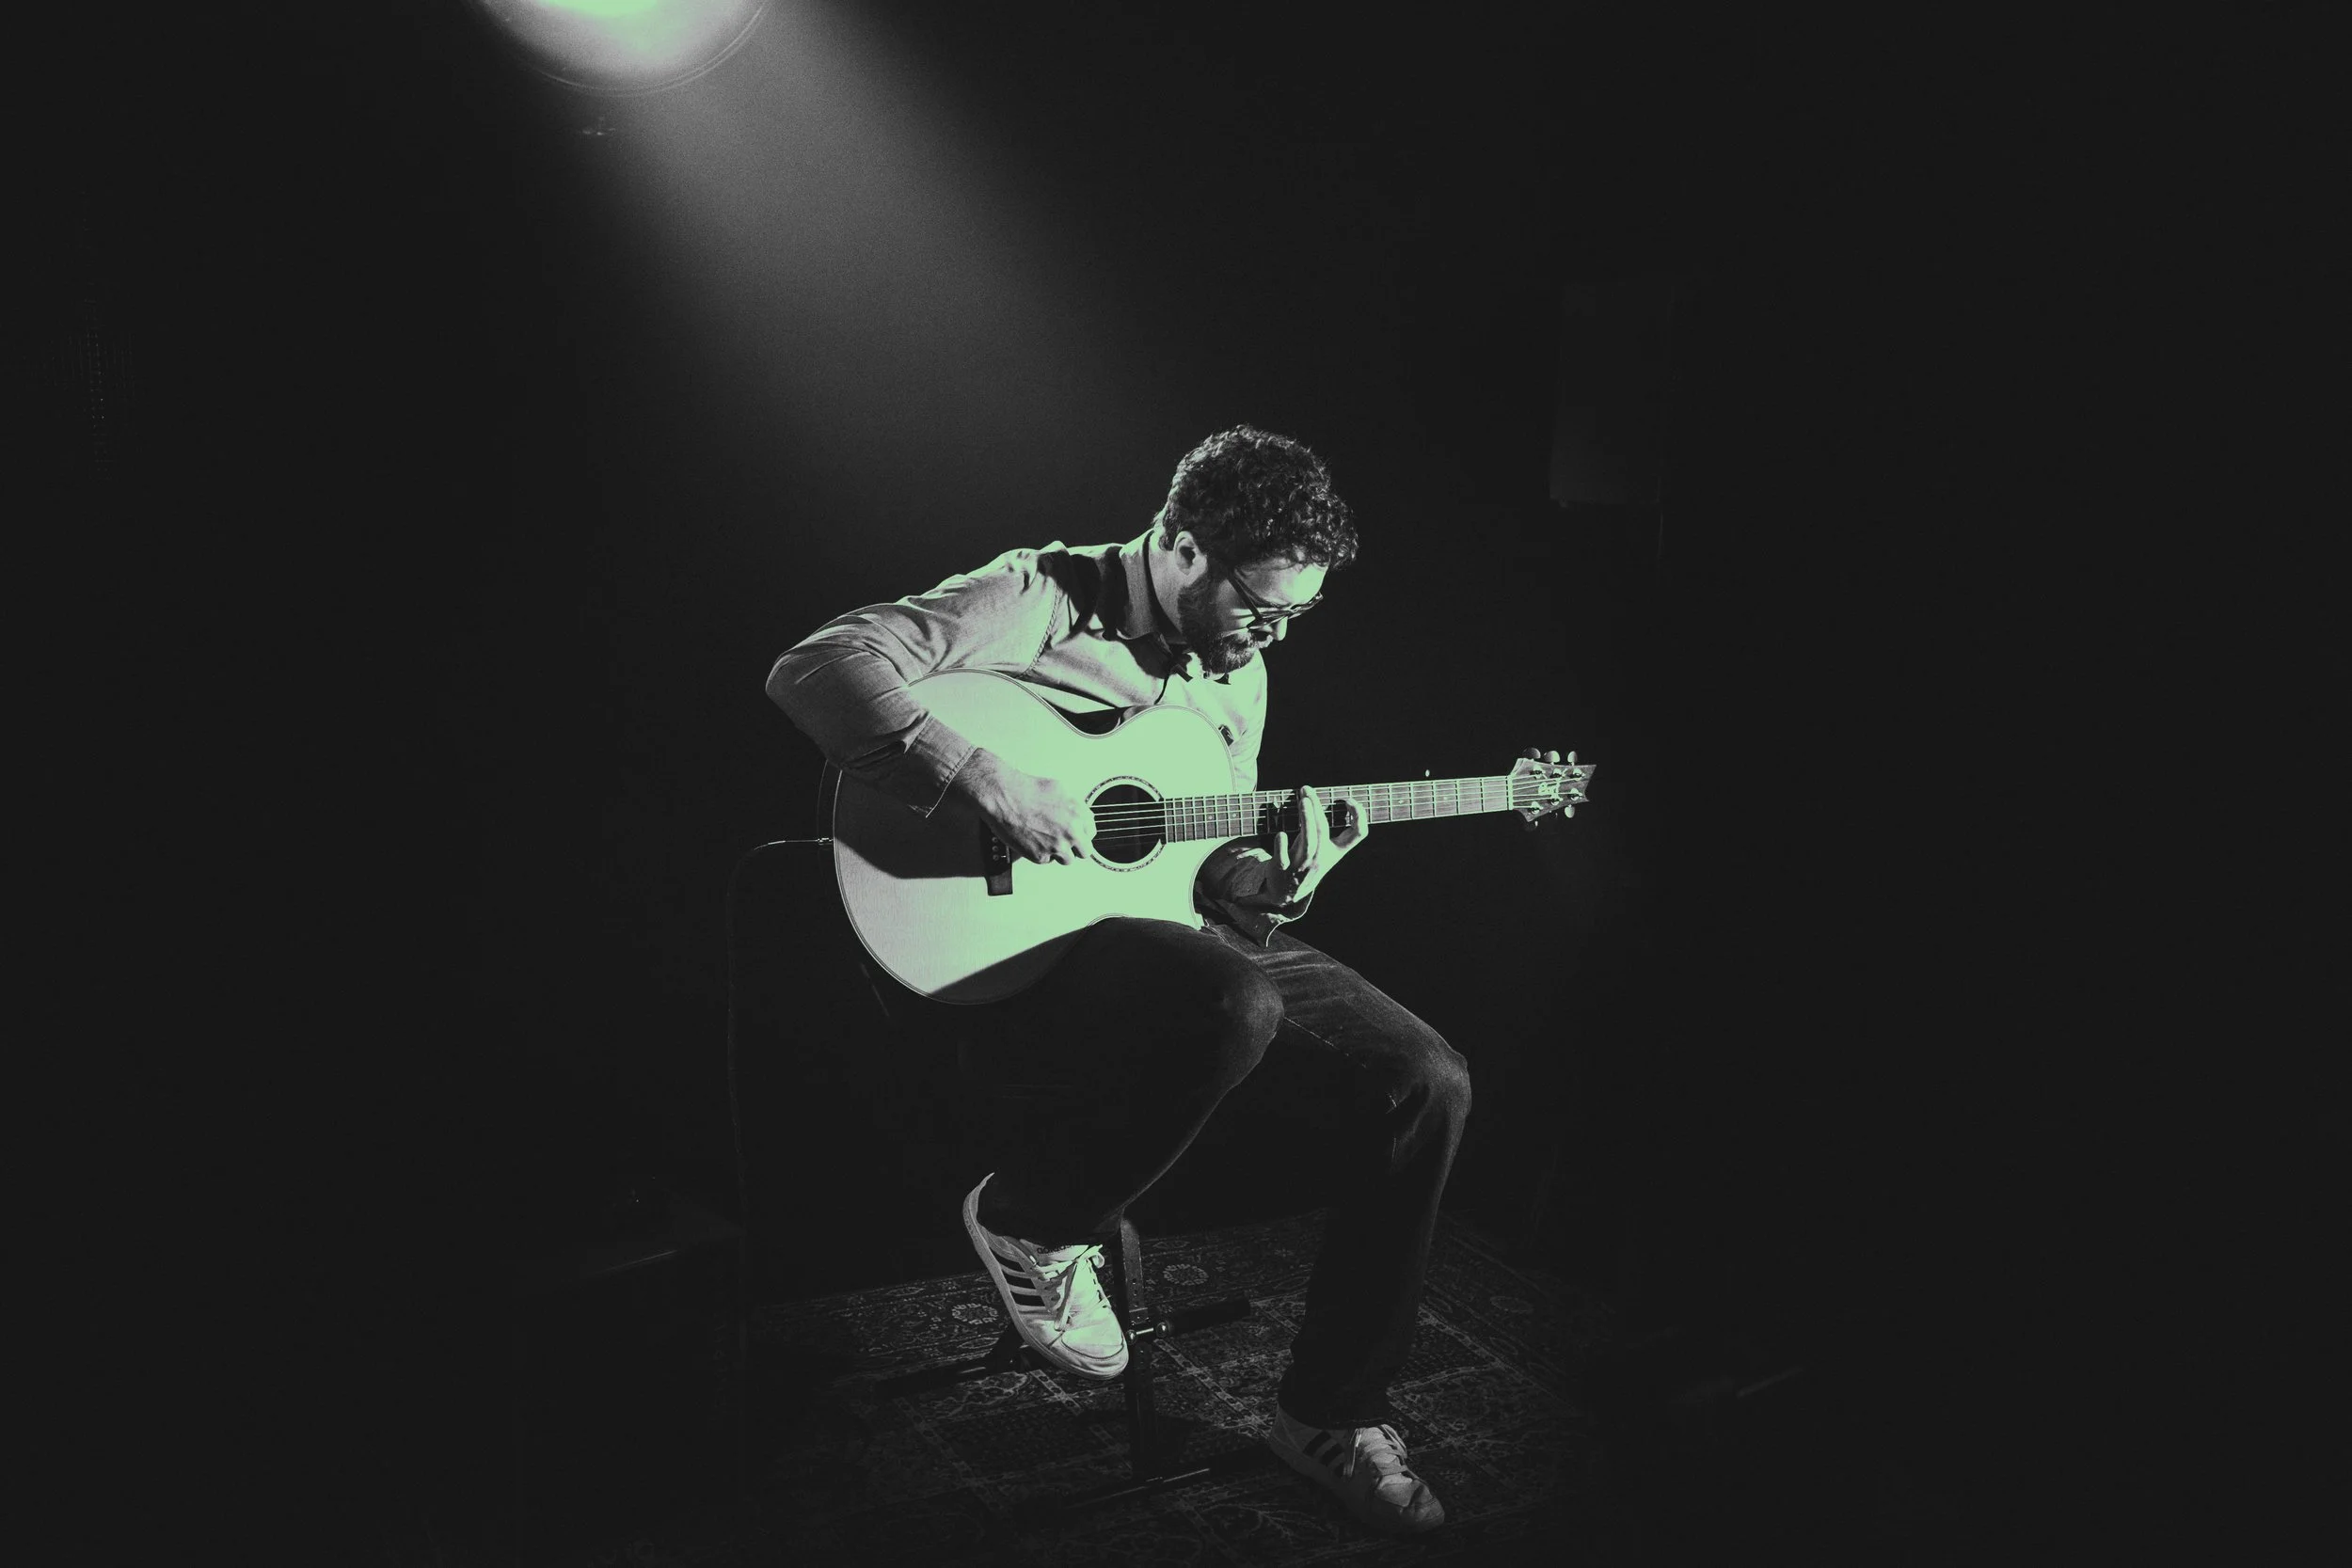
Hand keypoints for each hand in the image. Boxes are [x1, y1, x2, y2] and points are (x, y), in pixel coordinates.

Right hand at [955, 748, 1096, 864]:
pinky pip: (1047, 860)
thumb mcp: (1060, 789)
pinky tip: (1032, 838)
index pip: (1091, 833)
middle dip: (1076, 847)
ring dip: (1059, 853)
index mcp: (1078, 815)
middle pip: (1085, 852)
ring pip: (1067, 860)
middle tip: (1064, 842)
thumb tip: (1081, 816)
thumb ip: (1075, 807)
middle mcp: (1071, 832)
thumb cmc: (1027, 789)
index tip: (1077, 834)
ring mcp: (1056, 846)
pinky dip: (1040, 853)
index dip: (1082, 834)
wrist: (1004, 795)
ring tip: (1045, 839)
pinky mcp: (1040, 856)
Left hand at [1275, 784, 1366, 903]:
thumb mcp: (1325, 849)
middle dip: (1316, 809)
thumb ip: (1325, 826)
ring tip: (1303, 801)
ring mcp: (1302, 863)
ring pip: (1308, 842)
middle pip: (1323, 832)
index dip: (1359, 816)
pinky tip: (1281, 834)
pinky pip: (1283, 857)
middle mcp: (1321, 857)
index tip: (1348, 799)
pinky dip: (1282, 845)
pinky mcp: (1283, 868)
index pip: (1358, 834)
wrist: (1289, 893)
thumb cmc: (1309, 861)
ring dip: (1306, 820)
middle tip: (1307, 790)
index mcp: (1336, 850)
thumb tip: (1314, 794)